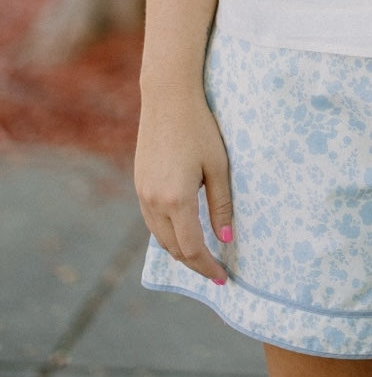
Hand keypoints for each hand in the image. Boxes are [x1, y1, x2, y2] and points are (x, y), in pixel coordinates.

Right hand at [134, 90, 233, 284]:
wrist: (168, 98)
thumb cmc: (200, 128)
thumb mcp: (218, 166)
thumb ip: (221, 205)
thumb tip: (226, 239)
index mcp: (176, 199)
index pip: (192, 248)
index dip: (208, 267)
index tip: (223, 278)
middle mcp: (154, 201)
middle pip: (174, 248)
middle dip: (195, 264)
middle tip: (215, 271)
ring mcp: (142, 193)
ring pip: (160, 237)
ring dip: (179, 251)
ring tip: (201, 256)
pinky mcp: (139, 184)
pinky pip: (152, 221)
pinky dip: (167, 233)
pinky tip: (182, 231)